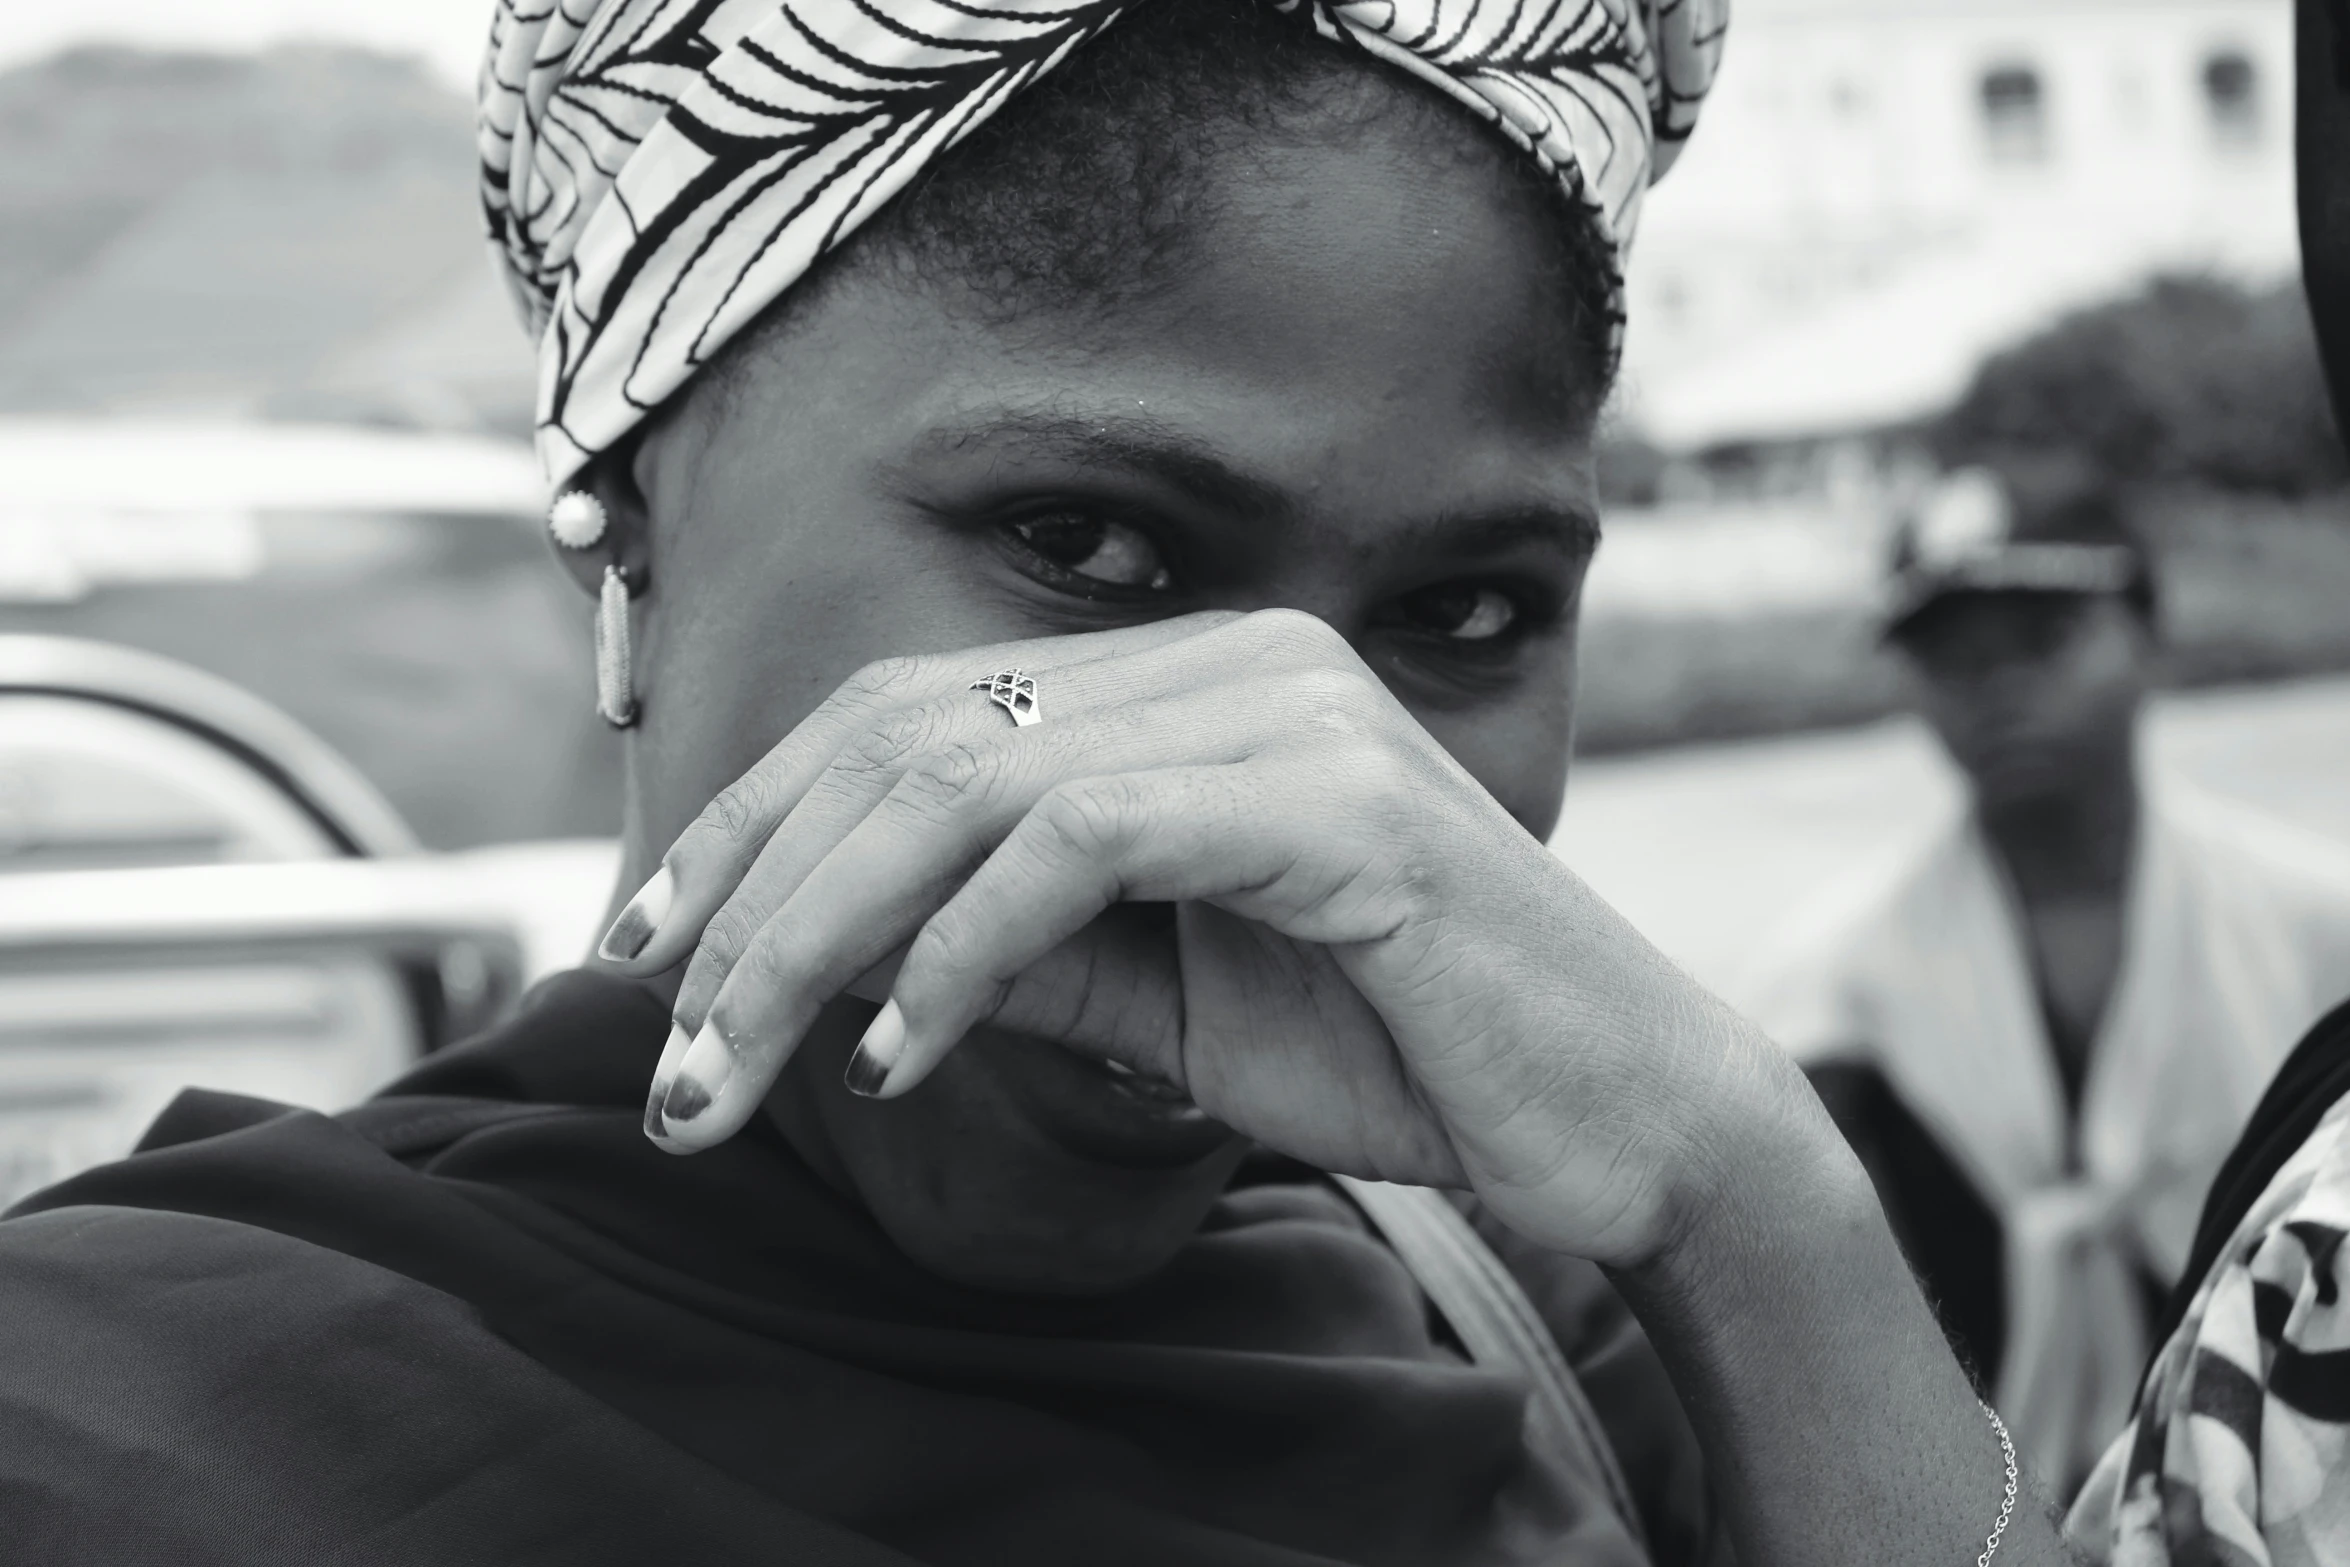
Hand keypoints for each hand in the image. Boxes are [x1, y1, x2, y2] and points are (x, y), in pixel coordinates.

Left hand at [601, 610, 1781, 1265]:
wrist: (1618, 1121)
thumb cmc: (1398, 1052)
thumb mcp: (1162, 998)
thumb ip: (1020, 948)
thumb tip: (843, 957)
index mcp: (1191, 682)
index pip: (918, 716)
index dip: (761, 823)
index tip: (653, 948)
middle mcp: (1234, 656)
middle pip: (912, 735)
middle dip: (753, 892)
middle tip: (664, 1045)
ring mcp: (1289, 711)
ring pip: (971, 784)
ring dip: (818, 938)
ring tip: (734, 1069)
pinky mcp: (1336, 799)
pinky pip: (1084, 846)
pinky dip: (964, 952)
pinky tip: (904, 1059)